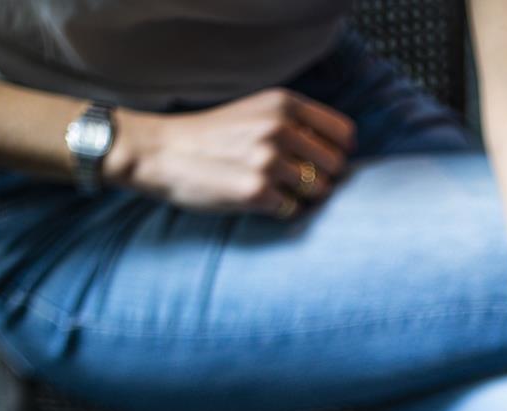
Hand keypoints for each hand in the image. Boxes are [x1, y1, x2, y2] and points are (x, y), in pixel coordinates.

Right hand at [110, 89, 355, 216]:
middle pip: (334, 168)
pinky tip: (256, 201)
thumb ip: (294, 123)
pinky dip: (280, 211)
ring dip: (300, 198)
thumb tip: (338, 152)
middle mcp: (280, 128)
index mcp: (284, 104)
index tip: (325, 165)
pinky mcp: (256, 192)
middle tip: (294, 183)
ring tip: (271, 190)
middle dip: (320, 180)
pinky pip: (291, 211)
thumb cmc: (213, 136)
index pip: (344, 135)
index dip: (339, 154)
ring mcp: (269, 160)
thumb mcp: (257, 111)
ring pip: (316, 192)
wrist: (163, 151)